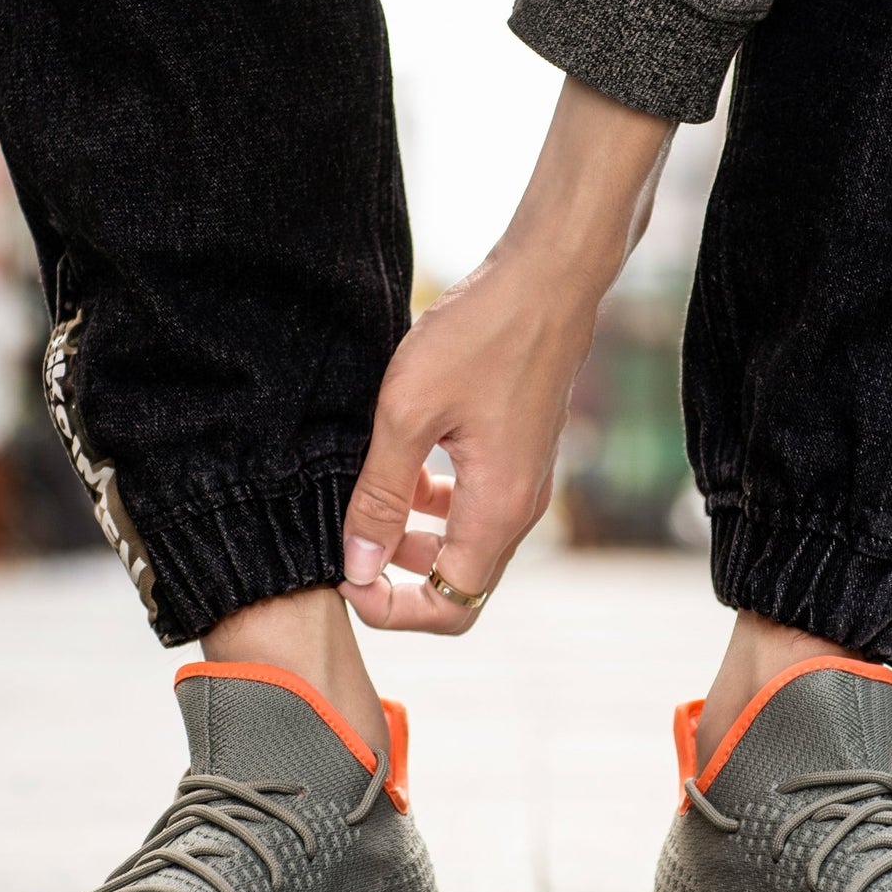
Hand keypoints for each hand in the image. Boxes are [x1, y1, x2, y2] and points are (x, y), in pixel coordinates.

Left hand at [338, 75, 674, 633]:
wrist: (545, 282)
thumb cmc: (480, 336)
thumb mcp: (407, 414)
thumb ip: (380, 495)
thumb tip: (358, 564)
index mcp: (497, 512)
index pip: (449, 608)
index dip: (392, 609)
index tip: (346, 573)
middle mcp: (518, 512)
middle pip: (459, 586)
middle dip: (399, 579)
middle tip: (350, 543)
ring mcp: (522, 486)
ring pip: (463, 548)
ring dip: (413, 541)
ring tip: (369, 500)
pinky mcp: (517, 460)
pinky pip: (472, 510)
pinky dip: (433, 506)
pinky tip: (403, 465)